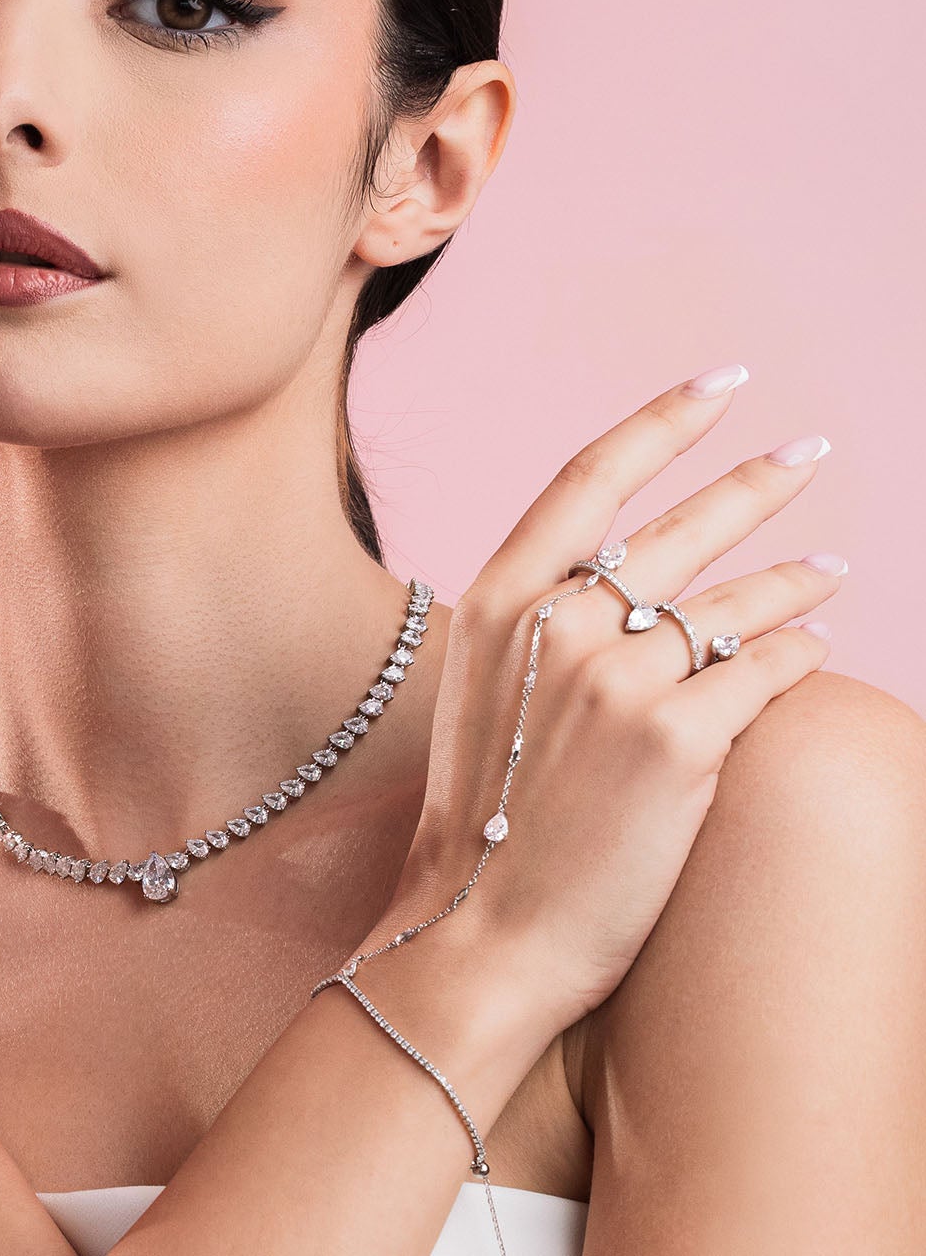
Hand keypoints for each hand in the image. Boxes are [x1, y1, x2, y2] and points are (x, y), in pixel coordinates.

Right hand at [361, 369, 839, 1040]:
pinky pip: (764, 672)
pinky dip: (795, 654)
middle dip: (754, 483)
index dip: (658, 423)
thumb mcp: (483, 695)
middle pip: (676, 529)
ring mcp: (617, 679)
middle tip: (808, 453)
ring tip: (833, 568)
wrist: (480, 928)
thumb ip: (541, 624)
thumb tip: (625, 578)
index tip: (714, 386)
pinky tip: (815, 646)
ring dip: (794, 579)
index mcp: (497, 603)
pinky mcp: (678, 741)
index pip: (587, 479)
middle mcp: (556, 624)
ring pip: (733, 603)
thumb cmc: (485, 817)